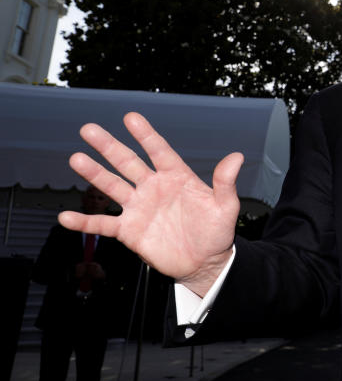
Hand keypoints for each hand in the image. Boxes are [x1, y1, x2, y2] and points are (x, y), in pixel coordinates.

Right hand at [59, 112, 242, 296]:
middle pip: (128, 162)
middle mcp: (153, 187)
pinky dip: (84, 221)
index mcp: (176, 177)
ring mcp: (139, 207)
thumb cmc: (216, 232)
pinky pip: (103, 224)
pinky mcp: (129, 230)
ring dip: (94, 174)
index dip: (145, 135)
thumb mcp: (225, 207)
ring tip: (76, 159)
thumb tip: (237, 156)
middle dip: (109, 146)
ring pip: (112, 187)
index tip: (130, 117)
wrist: (205, 263)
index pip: (158, 151)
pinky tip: (66, 217)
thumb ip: (225, 182)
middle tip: (88, 128)